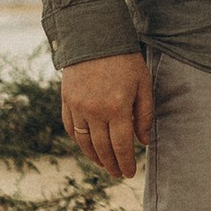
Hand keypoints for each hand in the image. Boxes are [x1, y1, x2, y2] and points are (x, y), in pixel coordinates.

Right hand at [62, 49, 151, 185]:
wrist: (95, 36)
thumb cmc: (125, 59)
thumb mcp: (143, 84)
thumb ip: (144, 114)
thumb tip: (143, 141)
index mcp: (117, 107)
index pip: (122, 146)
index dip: (126, 162)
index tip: (130, 173)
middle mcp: (95, 111)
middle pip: (102, 148)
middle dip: (112, 164)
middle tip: (118, 173)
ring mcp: (77, 107)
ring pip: (84, 142)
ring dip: (94, 157)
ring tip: (104, 165)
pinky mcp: (66, 101)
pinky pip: (70, 128)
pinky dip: (79, 141)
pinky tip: (88, 147)